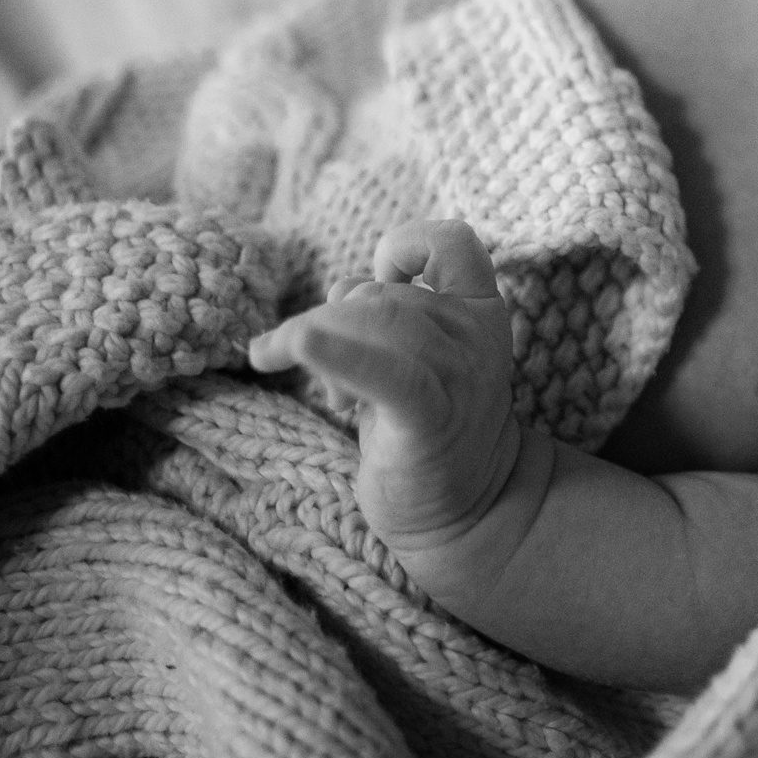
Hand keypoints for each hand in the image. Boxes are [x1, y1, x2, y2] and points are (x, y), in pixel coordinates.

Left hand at [248, 219, 522, 551]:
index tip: (377, 275)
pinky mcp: (429, 418)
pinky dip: (335, 353)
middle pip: (383, 293)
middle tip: (284, 350)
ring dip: (304, 335)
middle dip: (323, 315)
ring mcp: (458, 376)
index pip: (452, 243)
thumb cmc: (428, 430)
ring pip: (373, 321)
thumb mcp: (417, 359)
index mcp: (480, 313)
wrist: (467, 514)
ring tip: (277, 362)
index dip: (406, 244)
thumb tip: (336, 293)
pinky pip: (384, 372)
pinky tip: (292, 348)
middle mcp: (475, 336)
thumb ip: (388, 317)